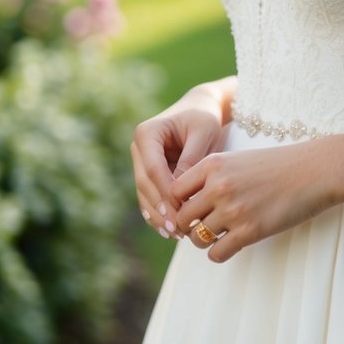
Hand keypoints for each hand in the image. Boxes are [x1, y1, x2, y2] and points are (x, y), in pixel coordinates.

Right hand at [132, 87, 228, 239]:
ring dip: (158, 215)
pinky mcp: (148, 174)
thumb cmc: (205, 118)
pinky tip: (170, 230)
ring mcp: (141, 162)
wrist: (202, 110)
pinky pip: (150, 197)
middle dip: (160, 208)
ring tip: (175, 233)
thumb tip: (179, 190)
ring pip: (144, 194)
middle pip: (145, 184)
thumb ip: (191, 159)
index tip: (179, 211)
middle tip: (176, 229)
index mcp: (147, 133)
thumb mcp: (203, 133)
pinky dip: (159, 213)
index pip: (153, 168)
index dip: (165, 191)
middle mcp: (139, 148)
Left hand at [172, 138, 343, 262]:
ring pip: (196, 238)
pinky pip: (216, 253)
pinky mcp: (250, 231)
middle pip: (182, 217)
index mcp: (213, 164)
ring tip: (220, 234)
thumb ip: (213, 177)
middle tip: (202, 227)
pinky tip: (232, 244)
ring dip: (204, 240)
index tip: (191, 209)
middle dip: (189, 226)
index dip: (178, 204)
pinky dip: (220, 252)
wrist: (316, 170)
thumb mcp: (239, 161)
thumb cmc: (279, 166)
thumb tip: (186, 203)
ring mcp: (233, 209)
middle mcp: (218, 186)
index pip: (174, 191)